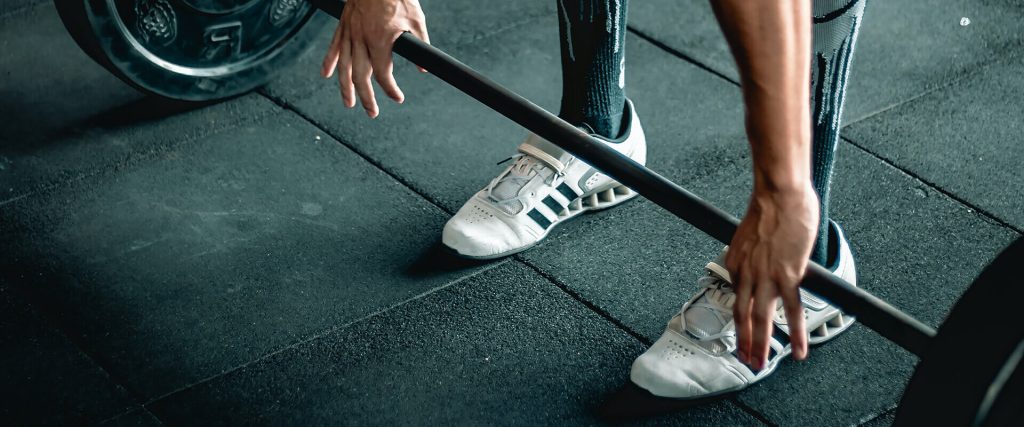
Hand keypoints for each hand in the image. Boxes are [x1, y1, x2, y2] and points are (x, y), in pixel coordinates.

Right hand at [321, 0, 429, 117]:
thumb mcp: (415, 18)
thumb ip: (420, 43)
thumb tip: (423, 68)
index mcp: (380, 40)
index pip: (383, 74)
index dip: (391, 89)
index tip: (398, 98)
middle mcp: (362, 40)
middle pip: (360, 76)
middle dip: (366, 98)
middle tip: (372, 112)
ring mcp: (350, 32)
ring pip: (344, 66)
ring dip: (346, 88)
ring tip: (349, 103)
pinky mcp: (343, 25)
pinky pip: (333, 47)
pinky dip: (329, 62)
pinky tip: (326, 75)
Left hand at [726, 183, 818, 370]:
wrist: (779, 195)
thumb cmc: (769, 207)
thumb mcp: (748, 234)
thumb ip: (753, 253)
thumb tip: (763, 260)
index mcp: (735, 262)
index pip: (737, 295)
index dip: (740, 316)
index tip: (744, 330)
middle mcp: (746, 273)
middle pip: (742, 315)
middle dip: (743, 341)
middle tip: (746, 360)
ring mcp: (766, 277)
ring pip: (761, 319)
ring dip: (761, 345)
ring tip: (762, 363)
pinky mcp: (788, 276)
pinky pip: (791, 311)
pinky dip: (795, 334)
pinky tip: (797, 350)